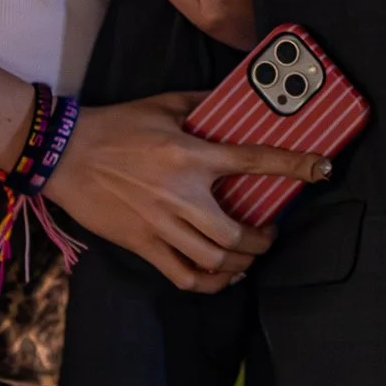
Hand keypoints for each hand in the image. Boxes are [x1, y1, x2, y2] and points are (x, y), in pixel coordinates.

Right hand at [43, 91, 328, 291]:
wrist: (65, 154)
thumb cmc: (116, 125)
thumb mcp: (164, 105)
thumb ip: (203, 105)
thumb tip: (234, 103)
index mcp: (190, 156)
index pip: (253, 161)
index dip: (292, 166)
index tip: (320, 170)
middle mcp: (181, 195)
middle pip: (236, 233)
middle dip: (262, 240)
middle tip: (268, 233)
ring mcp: (160, 224)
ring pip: (213, 259)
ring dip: (240, 262)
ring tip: (247, 256)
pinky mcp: (142, 244)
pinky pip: (182, 275)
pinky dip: (209, 282)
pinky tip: (220, 276)